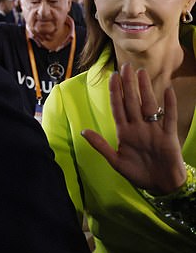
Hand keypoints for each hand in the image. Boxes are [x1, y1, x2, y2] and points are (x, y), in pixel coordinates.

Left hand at [81, 63, 185, 194]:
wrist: (161, 186)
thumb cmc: (137, 173)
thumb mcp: (115, 161)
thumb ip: (101, 145)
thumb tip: (83, 131)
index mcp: (125, 132)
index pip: (118, 107)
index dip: (115, 93)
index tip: (112, 77)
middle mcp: (139, 127)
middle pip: (132, 102)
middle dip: (128, 85)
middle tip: (125, 66)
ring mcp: (154, 130)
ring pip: (148, 105)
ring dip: (145, 89)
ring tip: (141, 73)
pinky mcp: (168, 136)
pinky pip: (169, 117)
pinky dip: (169, 104)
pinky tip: (168, 90)